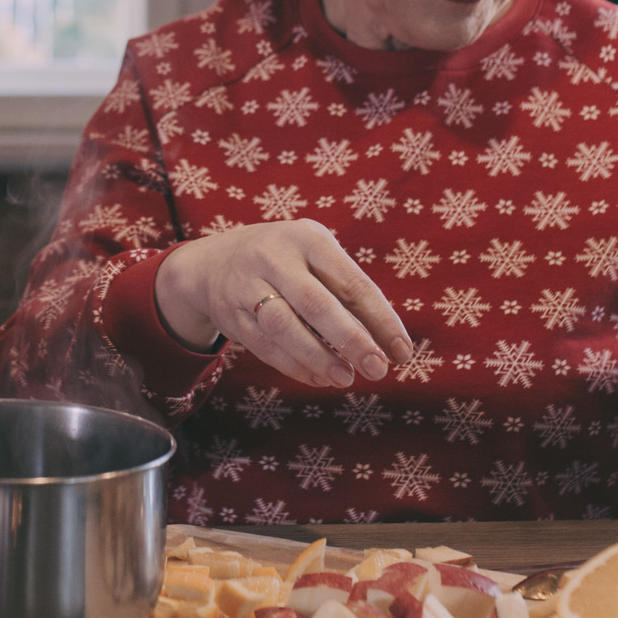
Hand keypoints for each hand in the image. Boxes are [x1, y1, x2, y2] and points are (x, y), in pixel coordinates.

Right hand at [152, 220, 413, 387]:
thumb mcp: (314, 256)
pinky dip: (295, 366)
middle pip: (315, 304)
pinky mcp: (230, 314)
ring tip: (346, 378)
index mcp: (306, 238)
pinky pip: (265, 346)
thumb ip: (346, 291)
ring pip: (284, 327)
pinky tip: (320, 378)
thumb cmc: (286, 262)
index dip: (380, 319)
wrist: (214, 262)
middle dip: (351, 340)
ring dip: (319, 357)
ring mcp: (246, 285)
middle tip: (378, 369)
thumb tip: (386, 340)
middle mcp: (273, 257)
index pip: (351, 282)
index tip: (402, 351)